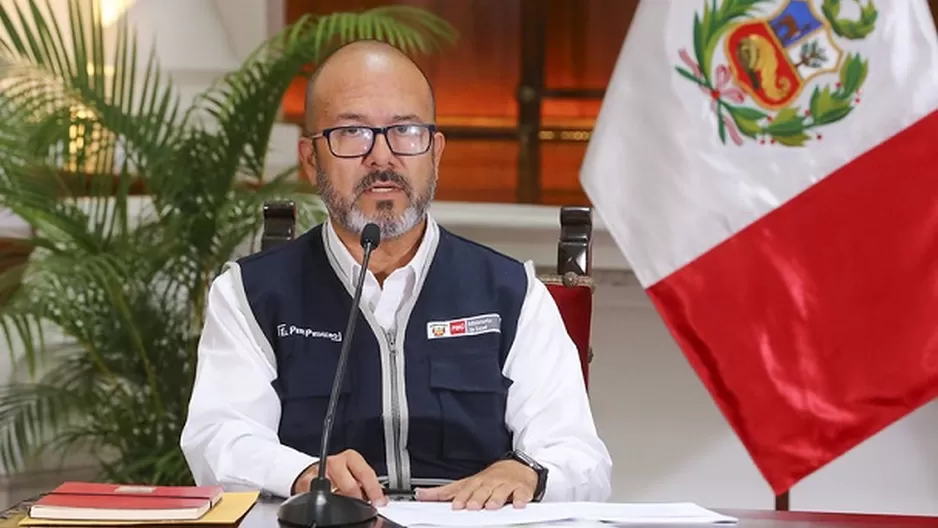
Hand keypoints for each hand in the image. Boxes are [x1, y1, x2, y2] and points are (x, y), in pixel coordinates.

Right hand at [292, 449, 387, 505]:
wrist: (315, 471)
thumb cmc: (340, 473)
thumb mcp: (355, 473)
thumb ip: (369, 484)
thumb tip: (383, 499)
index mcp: (351, 458)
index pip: (366, 473)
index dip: (374, 489)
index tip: (379, 501)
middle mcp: (336, 461)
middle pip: (350, 484)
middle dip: (357, 498)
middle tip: (361, 505)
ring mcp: (320, 471)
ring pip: (334, 490)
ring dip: (340, 499)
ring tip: (344, 503)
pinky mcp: (306, 480)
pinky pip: (318, 495)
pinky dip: (325, 501)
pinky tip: (329, 502)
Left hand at [415, 460, 537, 509]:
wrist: (518, 467)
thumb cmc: (489, 479)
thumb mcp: (467, 483)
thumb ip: (444, 491)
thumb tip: (421, 494)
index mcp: (476, 482)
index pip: (466, 489)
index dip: (461, 497)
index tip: (455, 505)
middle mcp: (490, 483)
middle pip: (483, 490)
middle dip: (477, 498)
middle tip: (472, 506)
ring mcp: (506, 485)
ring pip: (501, 492)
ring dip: (496, 498)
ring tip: (491, 506)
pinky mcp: (521, 489)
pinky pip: (521, 494)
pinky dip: (520, 498)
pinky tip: (518, 504)